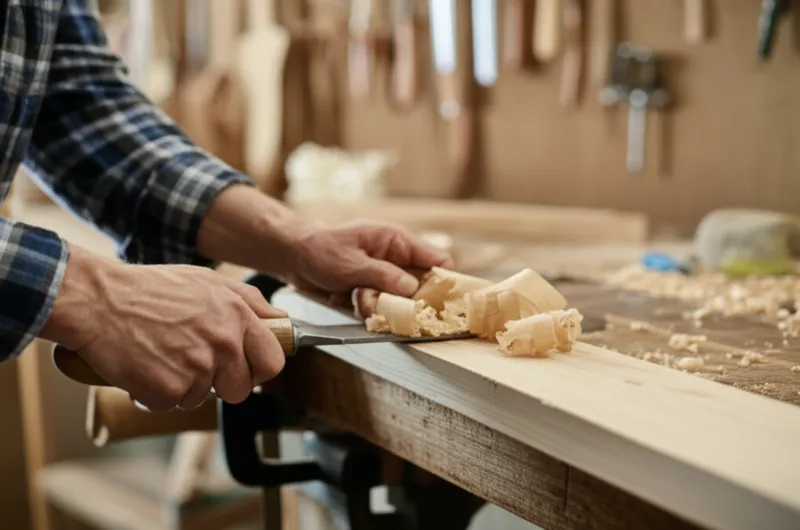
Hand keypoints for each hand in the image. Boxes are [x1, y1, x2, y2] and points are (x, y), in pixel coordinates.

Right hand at [41, 246, 285, 410]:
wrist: (98, 301)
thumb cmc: (149, 289)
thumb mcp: (207, 281)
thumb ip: (249, 300)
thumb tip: (280, 319)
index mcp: (237, 317)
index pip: (273, 362)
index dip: (259, 370)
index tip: (245, 368)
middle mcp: (223, 344)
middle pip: (241, 389)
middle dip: (221, 384)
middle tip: (193, 364)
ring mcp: (197, 369)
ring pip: (202, 397)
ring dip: (184, 385)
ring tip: (162, 355)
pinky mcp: (169, 390)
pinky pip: (172, 404)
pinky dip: (157, 393)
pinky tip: (145, 366)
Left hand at [195, 185, 454, 300]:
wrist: (294, 257)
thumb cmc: (321, 250)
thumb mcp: (350, 263)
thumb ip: (382, 275)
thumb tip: (413, 288)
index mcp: (398, 242)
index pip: (438, 261)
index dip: (443, 282)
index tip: (436, 303)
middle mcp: (397, 260)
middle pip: (421, 288)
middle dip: (402, 301)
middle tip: (376, 300)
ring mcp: (386, 277)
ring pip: (399, 302)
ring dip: (377, 306)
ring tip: (353, 296)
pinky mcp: (373, 292)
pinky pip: (381, 308)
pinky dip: (365, 309)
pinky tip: (346, 299)